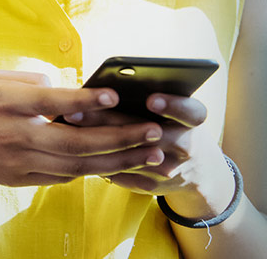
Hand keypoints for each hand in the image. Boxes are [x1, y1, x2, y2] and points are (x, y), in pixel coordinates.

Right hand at [0, 71, 167, 190]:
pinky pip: (61, 177)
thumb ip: (29, 81)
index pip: (53, 102)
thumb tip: (66, 89)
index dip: (86, 100)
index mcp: (6, 104)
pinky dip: (89, 171)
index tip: (115, 94)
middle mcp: (14, 136)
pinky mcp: (17, 179)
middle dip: (120, 139)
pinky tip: (114, 164)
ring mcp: (16, 162)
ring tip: (149, 153)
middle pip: (76, 142)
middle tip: (154, 131)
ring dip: (117, 160)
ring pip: (76, 166)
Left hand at [67, 94, 217, 195]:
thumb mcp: (177, 110)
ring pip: (130, 156)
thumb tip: (109, 82)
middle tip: (78, 108)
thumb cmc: (177, 125)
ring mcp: (169, 170)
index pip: (190, 112)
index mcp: (194, 122)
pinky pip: (123, 174)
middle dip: (112, 121)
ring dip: (97, 142)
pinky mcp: (152, 186)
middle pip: (150, 134)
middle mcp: (186, 147)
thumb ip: (153, 96)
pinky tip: (72, 146)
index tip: (150, 99)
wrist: (197, 170)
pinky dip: (98, 160)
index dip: (172, 106)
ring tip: (69, 125)